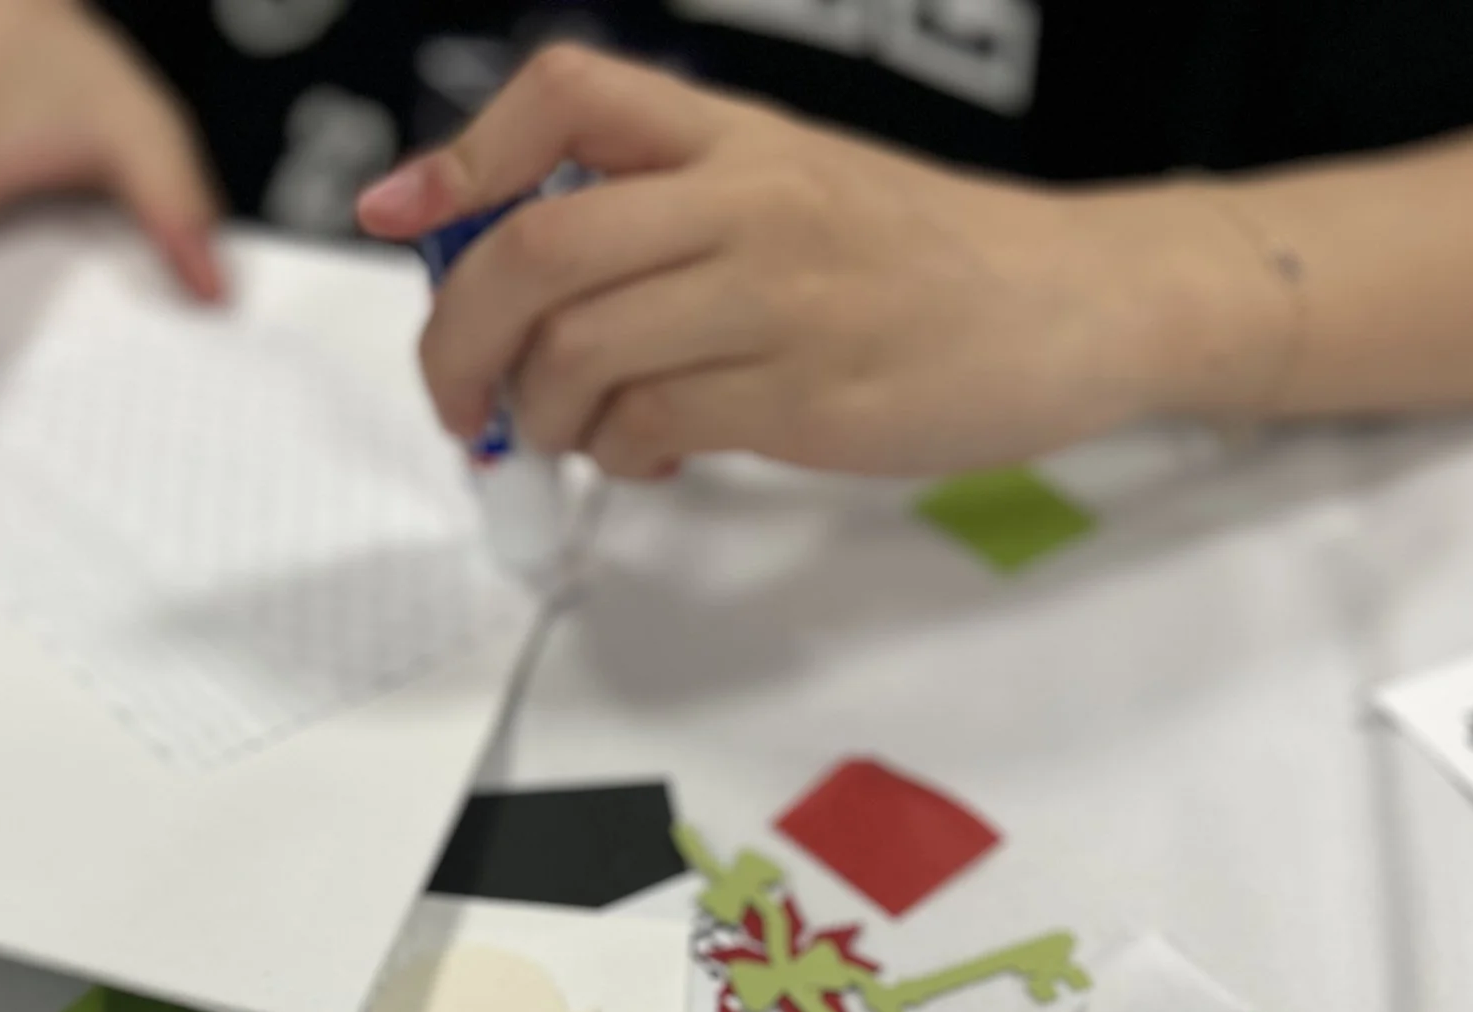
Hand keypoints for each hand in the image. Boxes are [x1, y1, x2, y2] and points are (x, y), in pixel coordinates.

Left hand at [355, 46, 1282, 477]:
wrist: (1072, 303)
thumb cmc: (916, 256)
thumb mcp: (788, 185)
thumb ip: (662, 209)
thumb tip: (507, 268)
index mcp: (734, 136)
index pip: (569, 94)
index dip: (462, 154)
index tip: (400, 218)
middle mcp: (749, 200)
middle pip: (538, 249)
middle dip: (459, 339)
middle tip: (458, 396)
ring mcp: (780, 298)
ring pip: (580, 352)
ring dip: (541, 414)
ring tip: (570, 432)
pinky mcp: (807, 396)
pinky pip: (651, 428)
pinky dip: (616, 456)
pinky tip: (644, 456)